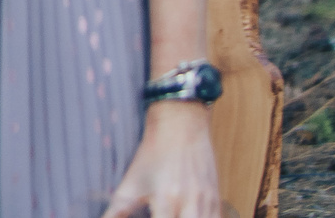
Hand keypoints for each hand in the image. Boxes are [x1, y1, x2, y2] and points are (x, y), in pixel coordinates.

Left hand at [98, 104, 221, 217]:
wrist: (181, 126)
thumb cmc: (154, 153)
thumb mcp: (132, 182)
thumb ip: (117, 210)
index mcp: (167, 199)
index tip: (150, 216)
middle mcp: (191, 203)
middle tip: (160, 214)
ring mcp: (207, 202)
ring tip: (174, 214)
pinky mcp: (217, 200)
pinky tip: (187, 214)